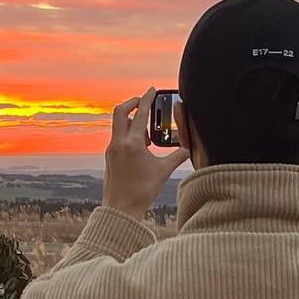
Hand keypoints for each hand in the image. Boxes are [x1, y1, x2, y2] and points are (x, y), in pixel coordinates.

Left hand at [102, 89, 190, 220]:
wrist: (121, 209)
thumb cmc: (142, 192)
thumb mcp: (164, 171)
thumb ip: (178, 156)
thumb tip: (189, 148)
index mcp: (132, 144)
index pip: (141, 113)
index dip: (147, 98)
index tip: (152, 89)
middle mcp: (118, 143)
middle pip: (121, 111)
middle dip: (133, 103)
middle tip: (144, 101)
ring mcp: (111, 150)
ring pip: (119, 125)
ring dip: (131, 121)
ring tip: (147, 133)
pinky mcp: (110, 157)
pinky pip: (118, 137)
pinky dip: (128, 134)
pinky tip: (140, 146)